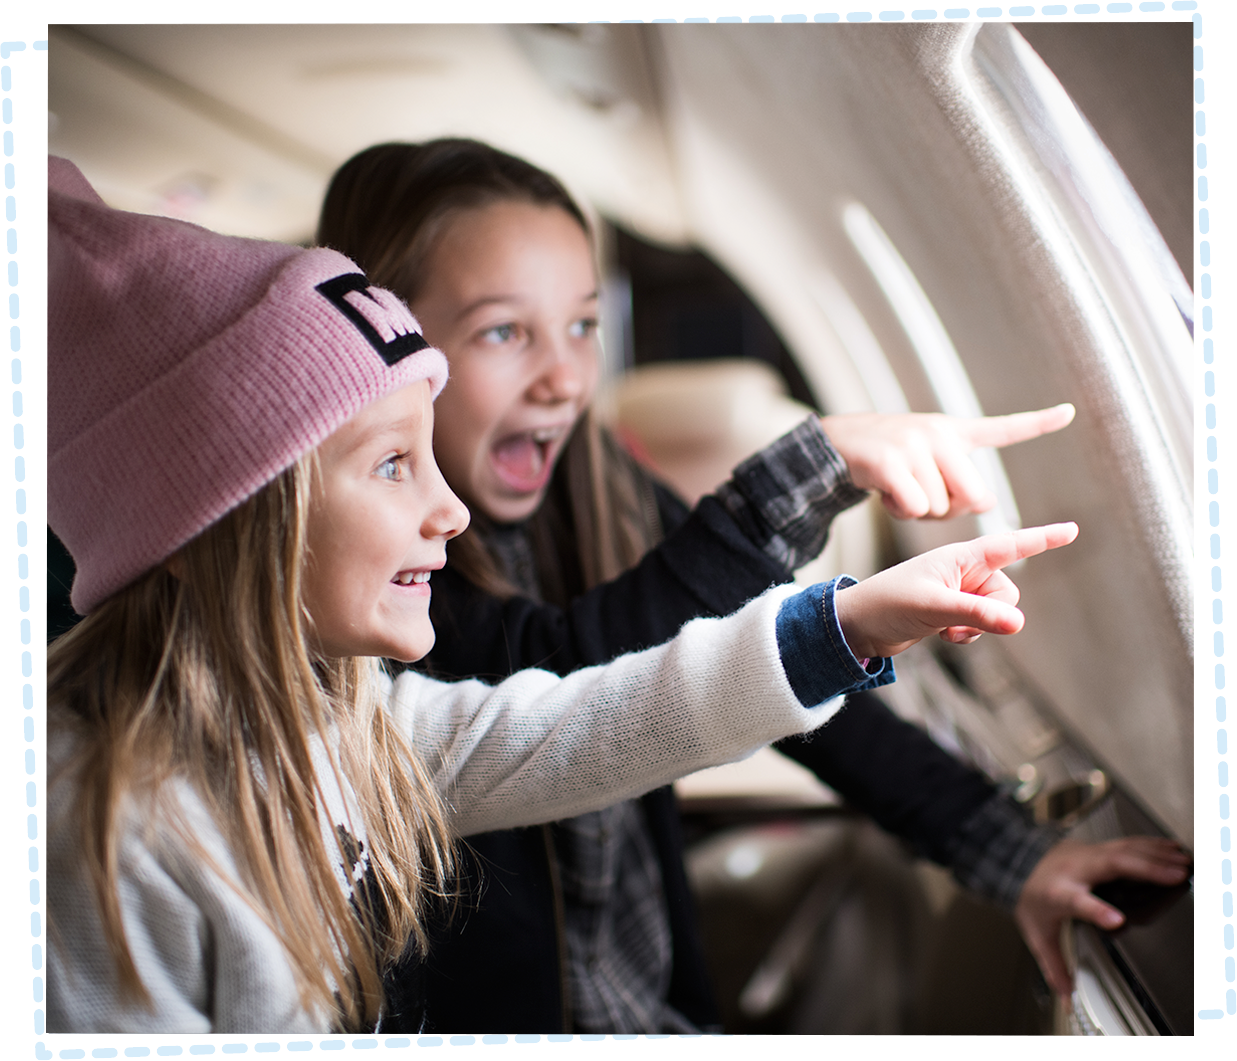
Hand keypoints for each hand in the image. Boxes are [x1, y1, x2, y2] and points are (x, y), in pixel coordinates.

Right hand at [820, 404, 1075, 519]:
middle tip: (928, 497)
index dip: (1037, 423)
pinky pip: (915, 507)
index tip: (1069, 411)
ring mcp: (914, 446)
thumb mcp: (924, 459)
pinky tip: (887, 495)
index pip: (1002, 428)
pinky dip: (902, 512)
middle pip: (976, 497)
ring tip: (900, 490)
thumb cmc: (887, 461)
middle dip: (955, 511)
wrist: (836, 445)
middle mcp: (939, 434)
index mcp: (953, 432)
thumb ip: (955, 480)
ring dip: (921, 512)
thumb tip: (982, 505)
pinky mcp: (890, 462)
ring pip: (941, 508)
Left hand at [833, 522, 1077, 659]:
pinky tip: (943, 635)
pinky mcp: (951, 612)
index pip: (1009, 545)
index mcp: (959, 557)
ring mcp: (957, 592)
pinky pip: (981, 624)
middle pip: (1006, 592)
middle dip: (992, 612)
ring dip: (978, 627)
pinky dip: (969, 634)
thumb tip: (1018, 623)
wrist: (858, 626)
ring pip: (996, 612)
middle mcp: (962, 571)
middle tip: (956, 621)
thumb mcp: (933, 608)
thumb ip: (976, 614)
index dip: (1042, 539)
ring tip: (945, 629)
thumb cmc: (887, 604)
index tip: (1072, 530)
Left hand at [1013, 837, 1192, 997]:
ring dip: (1155, 856)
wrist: (1017, 862)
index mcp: (1060, 894)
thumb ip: (1054, 965)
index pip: (1078, 902)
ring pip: (1122, 850)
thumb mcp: (1038, 933)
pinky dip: (1150, 845)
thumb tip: (1066, 996)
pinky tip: (1169, 848)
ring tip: (1181, 863)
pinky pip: (1125, 844)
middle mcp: (1075, 871)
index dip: (1096, 911)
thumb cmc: (1030, 897)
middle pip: (1110, 866)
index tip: (1117, 921)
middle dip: (1144, 870)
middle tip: (1174, 877)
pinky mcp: (1095, 849)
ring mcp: (1086, 856)